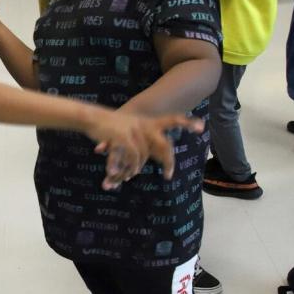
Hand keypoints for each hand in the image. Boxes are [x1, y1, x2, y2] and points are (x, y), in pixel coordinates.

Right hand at [88, 112, 204, 190]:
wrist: (92, 117)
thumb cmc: (110, 126)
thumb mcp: (129, 127)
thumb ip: (141, 139)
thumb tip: (150, 156)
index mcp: (148, 122)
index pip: (172, 119)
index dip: (187, 123)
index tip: (202, 127)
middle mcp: (144, 125)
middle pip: (163, 144)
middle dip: (168, 161)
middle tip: (168, 175)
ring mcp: (135, 131)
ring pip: (144, 156)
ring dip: (136, 169)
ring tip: (130, 177)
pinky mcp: (123, 137)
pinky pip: (133, 156)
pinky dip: (130, 167)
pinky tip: (126, 174)